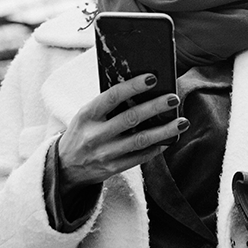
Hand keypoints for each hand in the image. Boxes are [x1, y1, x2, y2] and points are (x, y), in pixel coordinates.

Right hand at [57, 73, 186, 187]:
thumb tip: (142, 90)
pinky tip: (169, 139)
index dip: (133, 87)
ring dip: (164, 131)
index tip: (152, 78)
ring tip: (182, 122)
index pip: (112, 97)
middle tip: (174, 98)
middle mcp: (94, 135)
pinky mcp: (112, 169)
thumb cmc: (82, 132)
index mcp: (87, 115)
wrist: (64, 167)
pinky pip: (139, 157)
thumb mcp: (86, 116)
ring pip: (140, 141)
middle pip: (130, 118)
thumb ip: (108, 105)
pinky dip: (156, 148)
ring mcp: (104, 154)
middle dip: (155, 107)